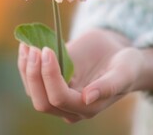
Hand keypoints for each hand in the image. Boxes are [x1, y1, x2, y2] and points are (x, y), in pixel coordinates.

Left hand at [17, 29, 152, 122]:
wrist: (120, 56)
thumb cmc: (127, 64)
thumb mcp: (124, 71)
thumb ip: (109, 86)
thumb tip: (88, 98)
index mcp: (89, 107)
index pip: (60, 98)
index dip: (50, 76)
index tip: (48, 49)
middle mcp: (70, 107)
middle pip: (42, 101)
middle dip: (34, 75)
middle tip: (34, 48)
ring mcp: (59, 96)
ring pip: (32, 92)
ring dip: (26, 69)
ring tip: (27, 44)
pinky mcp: (52, 84)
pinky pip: (32, 80)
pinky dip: (25, 64)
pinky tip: (25, 46)